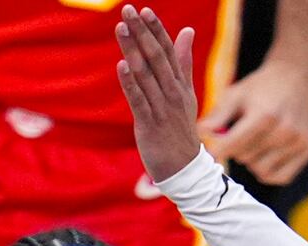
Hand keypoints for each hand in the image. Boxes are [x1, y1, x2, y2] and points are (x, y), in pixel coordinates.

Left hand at [115, 6, 204, 182]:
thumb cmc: (180, 128)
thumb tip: (186, 30)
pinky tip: (121, 65)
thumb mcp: (185, 93)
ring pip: (146, 75)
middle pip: (156, 58)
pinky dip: (130, 83)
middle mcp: (172, 93)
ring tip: (121, 29)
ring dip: (133, 51)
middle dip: (143, 33)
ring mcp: (161, 109)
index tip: (145, 10)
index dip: (157, 30)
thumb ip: (183, 62)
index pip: (169, 51)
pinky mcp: (149, 125)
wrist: (183, 167)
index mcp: (180, 84)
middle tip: (129, 11)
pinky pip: (138, 101)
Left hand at [199, 58, 307, 185]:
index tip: (212, 153)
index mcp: (264, 114)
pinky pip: (280, 177)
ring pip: (261, 170)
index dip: (218, 150)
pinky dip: (269, 172)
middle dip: (238, 150)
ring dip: (253, 161)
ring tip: (254, 144)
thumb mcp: (236, 94)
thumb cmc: (260, 87)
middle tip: (240, 136)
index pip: (233, 145)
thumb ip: (218, 115)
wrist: (297, 76)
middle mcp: (285, 130)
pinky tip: (265, 156)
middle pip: (246, 158)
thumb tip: (200, 133)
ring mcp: (299, 142)